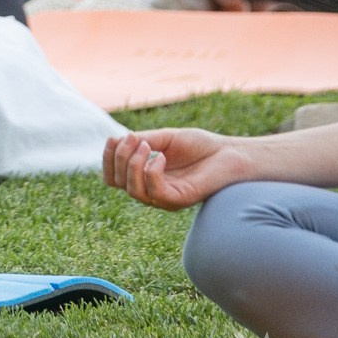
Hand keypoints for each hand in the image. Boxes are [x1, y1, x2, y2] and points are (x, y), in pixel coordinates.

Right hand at [103, 128, 250, 209]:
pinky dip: (151, 171)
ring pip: (132, 189)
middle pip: (116, 182)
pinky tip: (161, 156)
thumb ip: (142, 141)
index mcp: (145, 177)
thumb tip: (117, 141)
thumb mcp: (164, 138)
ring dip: (132, 163)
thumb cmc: (201, 146)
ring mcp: (165, 198)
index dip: (107, 159)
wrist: (231, 153)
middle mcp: (152, 190)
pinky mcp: (179, 200)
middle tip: (134, 139)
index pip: (112, 178)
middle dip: (118, 157)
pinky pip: (154, 191)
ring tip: (146, 145)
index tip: (114, 138)